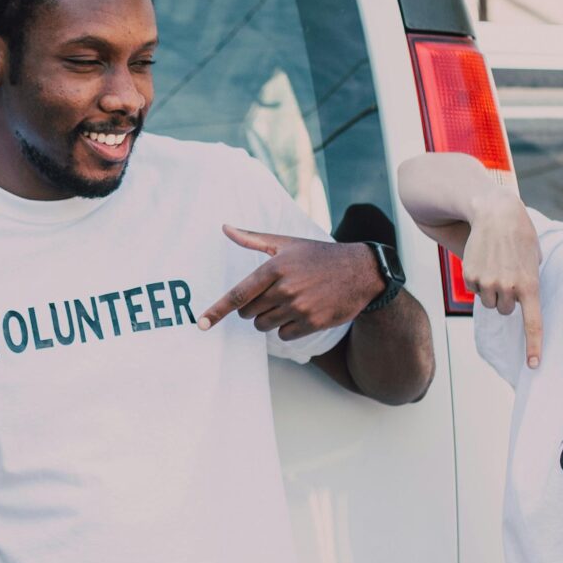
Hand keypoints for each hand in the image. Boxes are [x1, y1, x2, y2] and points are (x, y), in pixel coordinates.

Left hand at [199, 228, 380, 338]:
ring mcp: (299, 307)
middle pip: (249, 312)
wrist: (361, 272)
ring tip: (288, 302)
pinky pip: (283, 335)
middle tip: (271, 295)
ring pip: (264, 325)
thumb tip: (225, 228)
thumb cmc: (319, 256)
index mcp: (275, 267)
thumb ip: (253, 238)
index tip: (202, 323)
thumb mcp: (286, 242)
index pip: (239, 294)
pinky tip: (300, 313)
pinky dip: (286, 328)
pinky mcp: (312, 323)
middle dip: (253, 308)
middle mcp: (285, 288)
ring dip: (268, 319)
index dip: (218, 310)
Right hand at [458, 198, 542, 366]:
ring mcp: (487, 282)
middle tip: (507, 276)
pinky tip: (483, 260)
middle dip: (507, 298)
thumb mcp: (534, 257)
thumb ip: (530, 279)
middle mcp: (508, 287)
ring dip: (491, 290)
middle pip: (505, 310)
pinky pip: (474, 289)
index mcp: (530, 284)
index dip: (533, 346)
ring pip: (489, 301)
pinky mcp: (470, 275)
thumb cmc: (519, 233)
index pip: (532, 323)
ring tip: (495, 265)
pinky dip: (477, 278)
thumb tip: (521, 296)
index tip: (534, 365)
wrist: (495, 213)